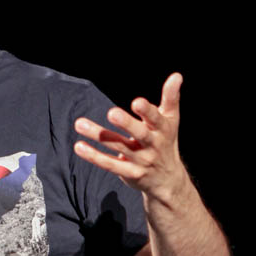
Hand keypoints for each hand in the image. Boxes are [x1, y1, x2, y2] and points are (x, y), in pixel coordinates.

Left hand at [73, 73, 186, 199]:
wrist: (167, 179)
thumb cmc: (165, 141)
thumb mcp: (170, 120)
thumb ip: (170, 98)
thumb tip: (176, 75)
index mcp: (162, 129)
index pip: (156, 119)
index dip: (147, 111)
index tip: (136, 102)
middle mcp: (152, 145)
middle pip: (140, 134)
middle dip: (127, 124)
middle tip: (112, 113)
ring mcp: (141, 160)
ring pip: (118, 146)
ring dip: (99, 135)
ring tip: (79, 124)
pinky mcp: (129, 173)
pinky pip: (110, 164)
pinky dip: (94, 156)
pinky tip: (79, 146)